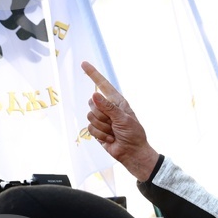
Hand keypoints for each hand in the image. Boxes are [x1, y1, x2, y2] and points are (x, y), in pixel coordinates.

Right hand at [82, 60, 160, 180]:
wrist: (132, 153)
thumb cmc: (134, 135)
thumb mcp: (124, 119)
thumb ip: (108, 107)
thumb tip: (94, 94)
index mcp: (117, 102)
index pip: (103, 85)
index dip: (93, 74)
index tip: (84, 64)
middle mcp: (108, 108)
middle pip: (92, 102)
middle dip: (102, 115)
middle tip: (114, 124)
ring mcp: (101, 119)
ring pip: (90, 116)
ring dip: (103, 127)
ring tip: (114, 132)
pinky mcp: (97, 129)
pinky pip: (90, 127)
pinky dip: (100, 134)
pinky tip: (110, 138)